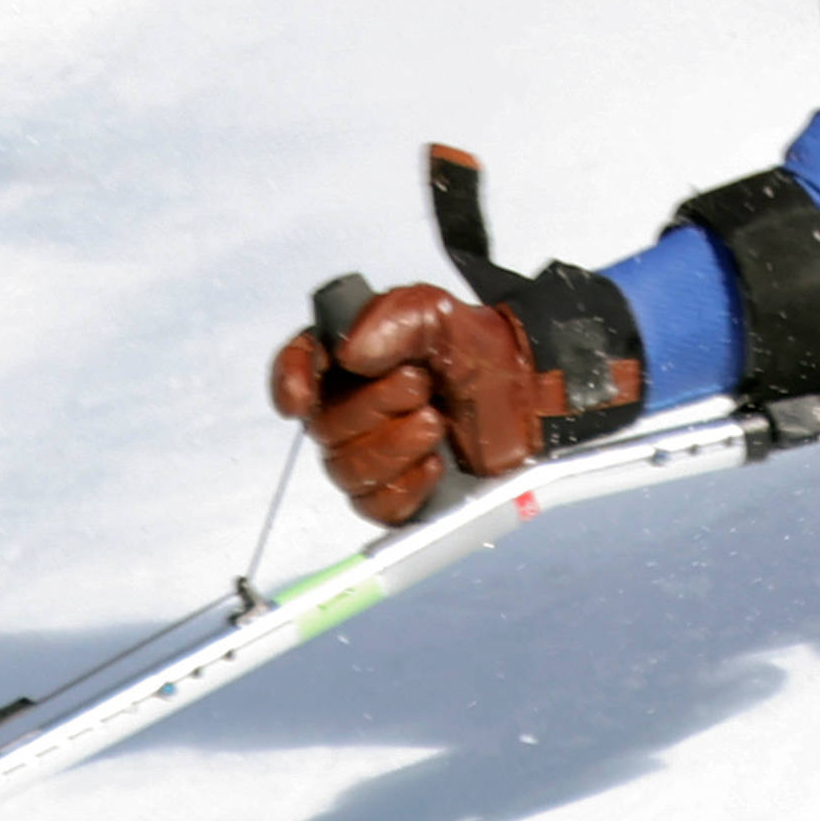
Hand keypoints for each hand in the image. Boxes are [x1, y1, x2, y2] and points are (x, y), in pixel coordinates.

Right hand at [267, 284, 566, 528]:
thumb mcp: (439, 313)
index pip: (297, 368)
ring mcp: (373, 455)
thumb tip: (351, 353)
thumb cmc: (479, 350)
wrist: (530, 393)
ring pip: (346, 471)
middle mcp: (352, 409)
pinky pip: (377, 506)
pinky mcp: (399, 494)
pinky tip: (435, 464)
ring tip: (435, 422)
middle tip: (421, 385)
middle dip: (373, 407)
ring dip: (391, 446)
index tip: (301, 398)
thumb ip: (395, 319)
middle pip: (325, 428)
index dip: (289, 383)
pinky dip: (405, 487)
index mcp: (350, 360)